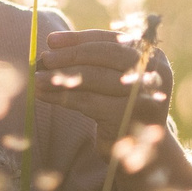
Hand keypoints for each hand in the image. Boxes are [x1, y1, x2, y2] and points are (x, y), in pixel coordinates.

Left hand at [34, 28, 173, 127]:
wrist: (145, 152)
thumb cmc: (123, 108)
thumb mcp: (115, 80)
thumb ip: (94, 61)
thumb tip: (52, 46)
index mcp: (153, 56)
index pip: (112, 40)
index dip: (80, 38)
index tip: (51, 41)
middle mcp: (154, 73)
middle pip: (106, 55)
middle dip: (71, 55)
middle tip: (44, 58)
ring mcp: (143, 95)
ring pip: (95, 78)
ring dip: (62, 76)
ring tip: (37, 78)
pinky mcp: (127, 116)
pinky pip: (88, 102)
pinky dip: (62, 97)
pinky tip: (43, 95)